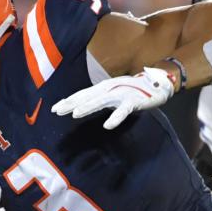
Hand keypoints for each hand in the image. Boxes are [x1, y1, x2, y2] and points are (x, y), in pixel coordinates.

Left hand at [51, 66, 173, 128]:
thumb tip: (82, 106)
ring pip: (101, 101)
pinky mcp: (133, 101)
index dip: (68, 101)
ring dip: (88, 107)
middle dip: (71, 103)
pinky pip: (123, 111)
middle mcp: (109, 89)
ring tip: (75, 114)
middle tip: (57, 110)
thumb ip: (99, 99)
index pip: (82, 94)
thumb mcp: (112, 94)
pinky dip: (115, 118)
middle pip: (87, 97)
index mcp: (103, 88)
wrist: (156, 84)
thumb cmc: (132, 91)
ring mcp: (120, 94)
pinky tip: (107, 126)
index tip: (54, 109)